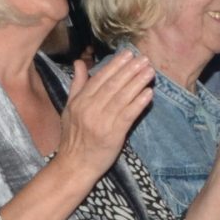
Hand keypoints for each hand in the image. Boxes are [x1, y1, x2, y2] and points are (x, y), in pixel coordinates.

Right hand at [58, 49, 155, 182]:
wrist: (75, 165)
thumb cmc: (73, 137)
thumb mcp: (69, 108)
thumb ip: (77, 85)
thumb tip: (79, 62)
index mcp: (80, 102)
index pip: (100, 78)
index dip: (115, 65)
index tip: (128, 54)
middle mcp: (90, 109)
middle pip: (113, 85)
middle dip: (130, 70)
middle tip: (144, 59)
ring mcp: (102, 121)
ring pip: (122, 97)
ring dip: (137, 83)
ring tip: (149, 72)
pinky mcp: (113, 134)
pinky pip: (128, 115)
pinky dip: (138, 103)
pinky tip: (148, 93)